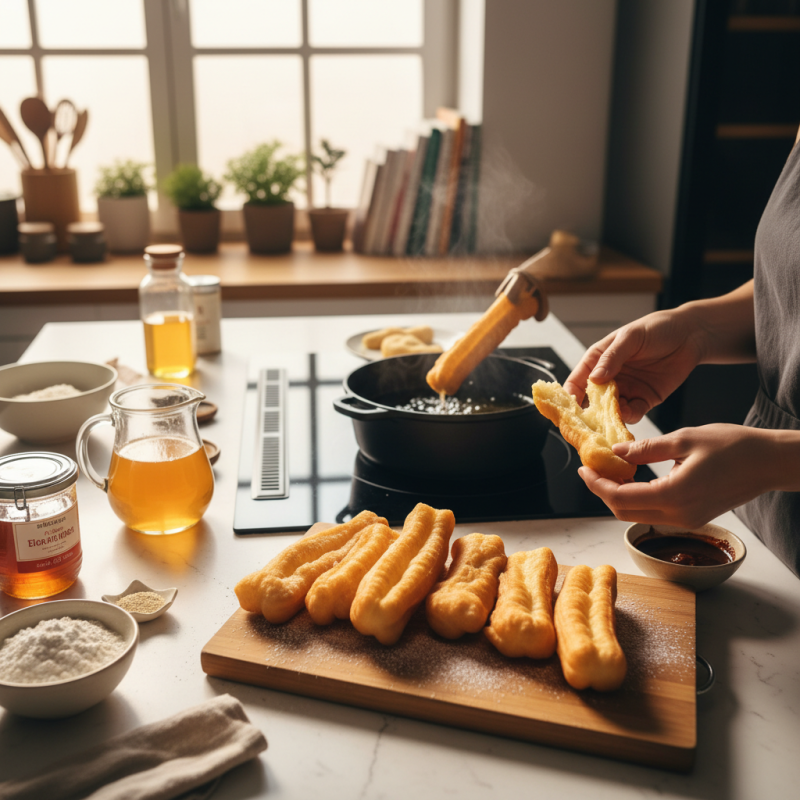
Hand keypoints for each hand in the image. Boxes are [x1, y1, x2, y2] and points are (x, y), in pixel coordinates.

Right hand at [564, 308, 705, 423]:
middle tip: (588, 423)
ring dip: (609, 417)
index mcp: (599, 360)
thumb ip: (612, 358)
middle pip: (592, 400)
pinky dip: (629, 417)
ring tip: (610, 420)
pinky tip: (628, 414)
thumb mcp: (630, 338)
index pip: (577, 380)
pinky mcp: (645, 399)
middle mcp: (610, 377)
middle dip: (589, 413)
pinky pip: (632, 413)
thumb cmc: (657, 328)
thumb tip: (594, 379)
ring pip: (611, 410)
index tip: (569, 409)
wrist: (691, 335)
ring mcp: (627, 389)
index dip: (571, 395)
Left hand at [578, 424, 778, 528]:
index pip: (620, 497)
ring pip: (637, 515)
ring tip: (606, 472)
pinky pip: (654, 512)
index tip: (583, 468)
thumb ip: (646, 448)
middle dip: (602, 492)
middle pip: (623, 512)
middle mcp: (678, 515)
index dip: (596, 484)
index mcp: (673, 496)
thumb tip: (616, 452)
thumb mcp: (684, 438)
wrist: (769, 462)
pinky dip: (636, 498)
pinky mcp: (692, 517)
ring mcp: (686, 520)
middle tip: (590, 470)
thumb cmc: (734, 446)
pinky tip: (631, 478)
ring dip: (618, 496)